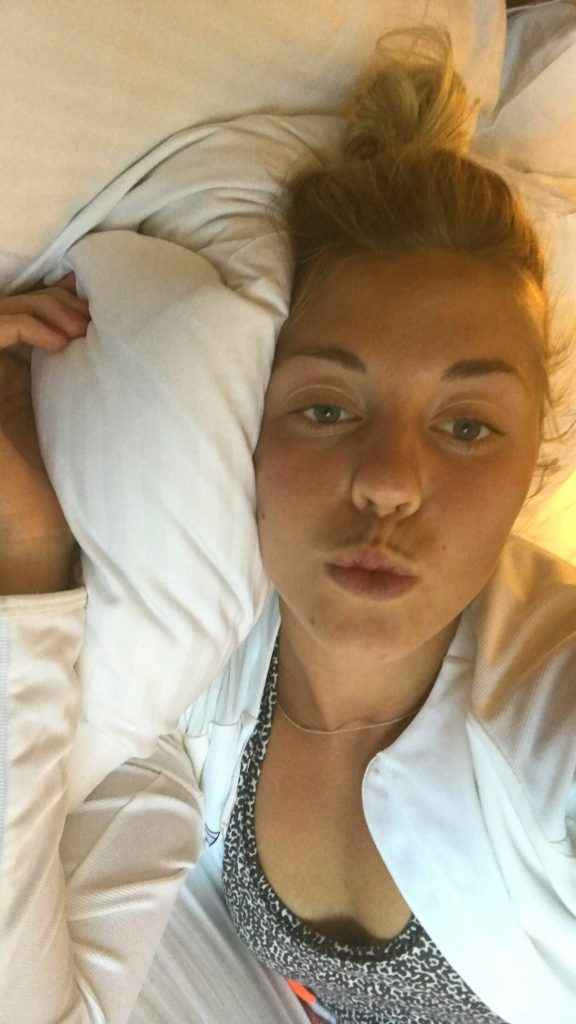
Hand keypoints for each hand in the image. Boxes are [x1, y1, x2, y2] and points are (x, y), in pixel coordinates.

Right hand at [0, 274, 87, 592]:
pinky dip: (24, 326)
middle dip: (50, 300)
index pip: (19, 312)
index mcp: (7, 375)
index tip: (94, 311)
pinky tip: (62, 344)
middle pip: (6, 306)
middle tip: (89, 319)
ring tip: (79, 330)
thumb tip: (98, 319)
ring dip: (40, 309)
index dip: (53, 299)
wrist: (40, 528)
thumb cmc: (65, 477)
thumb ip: (75, 366)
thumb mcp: (72, 407)